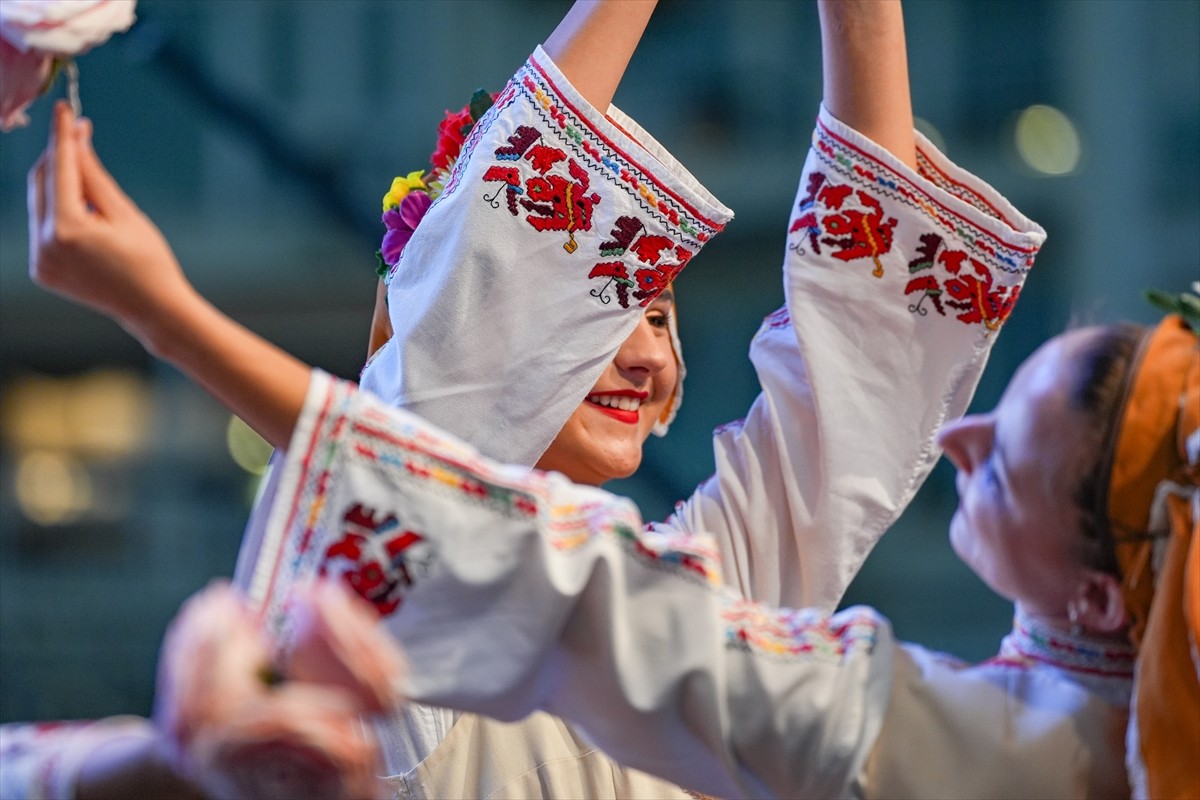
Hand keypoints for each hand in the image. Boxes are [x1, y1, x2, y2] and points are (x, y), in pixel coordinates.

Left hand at [27, 101, 197, 351]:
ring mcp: (39, 259)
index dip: (62, 135)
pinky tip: (86, 215)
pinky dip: (58, 211)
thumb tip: (76, 137)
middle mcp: (44, 244)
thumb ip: (93, 173)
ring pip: (39, 203)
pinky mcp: (40, 269)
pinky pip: (42, 226)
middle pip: (41, 182)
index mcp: (67, 230)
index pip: (60, 168)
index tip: (64, 109)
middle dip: (59, 157)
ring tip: (93, 186)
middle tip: (80, 135)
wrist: (152, 308)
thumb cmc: (149, 261)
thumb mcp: (125, 211)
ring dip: (59, 184)